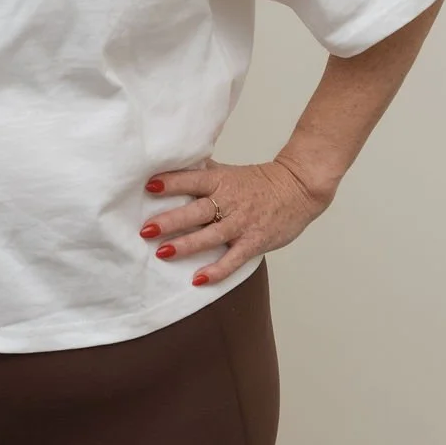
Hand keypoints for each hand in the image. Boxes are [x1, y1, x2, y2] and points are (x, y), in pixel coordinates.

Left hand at [139, 155, 332, 285]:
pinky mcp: (254, 242)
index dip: (170, 183)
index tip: (149, 186)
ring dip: (186, 245)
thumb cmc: (260, 181)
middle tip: (146, 229)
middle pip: (196, 211)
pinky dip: (216, 271)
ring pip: (210, 236)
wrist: (299, 189)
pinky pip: (233, 259)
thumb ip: (204, 172)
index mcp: (221, 181)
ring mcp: (241, 223)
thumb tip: (175, 165)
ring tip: (162, 252)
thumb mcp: (229, 171)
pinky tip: (198, 279)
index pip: (191, 180)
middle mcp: (229, 202)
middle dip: (170, 220)